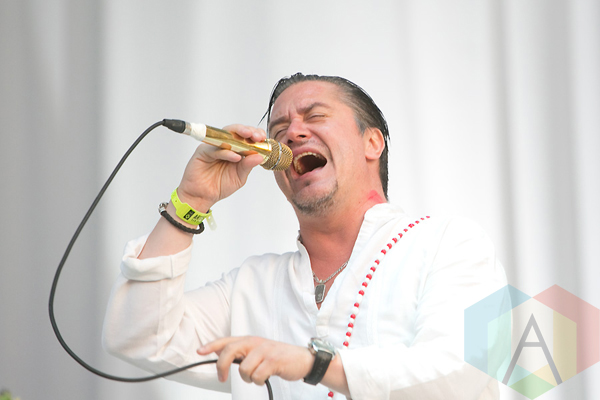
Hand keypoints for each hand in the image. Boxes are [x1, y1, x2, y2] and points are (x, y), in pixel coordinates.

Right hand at [177, 124, 266, 210]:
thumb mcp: (239, 177)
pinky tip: (236, 157)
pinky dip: (227, 152)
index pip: (246, 137)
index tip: (263, 138)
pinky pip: (216, 149)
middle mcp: (224, 146)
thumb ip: (248, 166)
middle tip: (257, 135)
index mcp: (235, 150)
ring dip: (238, 134)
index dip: (255, 135)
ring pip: (225, 135)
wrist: (202, 196)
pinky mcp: (203, 152)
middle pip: (236, 132)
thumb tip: (260, 156)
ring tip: (249, 138)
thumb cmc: (219, 185)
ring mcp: (213, 147)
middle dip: (248, 131)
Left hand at [197, 336, 313, 384]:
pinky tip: (266, 377)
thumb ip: (242, 352)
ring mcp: (264, 351)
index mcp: (250, 340)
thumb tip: (222, 356)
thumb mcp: (259, 352)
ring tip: (257, 376)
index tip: (200, 351)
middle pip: (230, 351)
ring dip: (248, 378)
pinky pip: (257, 376)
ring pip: (243, 369)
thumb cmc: (278, 357)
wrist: (303, 359)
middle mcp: (255, 343)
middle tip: (222, 378)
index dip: (211, 345)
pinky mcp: (273, 361)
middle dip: (222, 366)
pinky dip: (258, 381)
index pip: (227, 341)